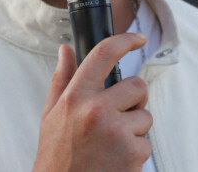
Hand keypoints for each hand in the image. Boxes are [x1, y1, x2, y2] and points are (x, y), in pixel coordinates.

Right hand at [33, 33, 151, 171]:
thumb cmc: (57, 156)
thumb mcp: (50, 114)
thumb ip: (61, 78)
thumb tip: (65, 50)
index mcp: (75, 96)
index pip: (103, 54)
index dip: (125, 40)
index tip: (137, 38)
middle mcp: (96, 110)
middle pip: (137, 85)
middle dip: (133, 99)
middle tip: (118, 115)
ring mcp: (116, 132)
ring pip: (145, 116)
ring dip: (135, 128)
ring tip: (112, 143)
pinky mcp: (132, 154)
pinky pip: (147, 143)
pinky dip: (136, 152)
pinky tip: (116, 160)